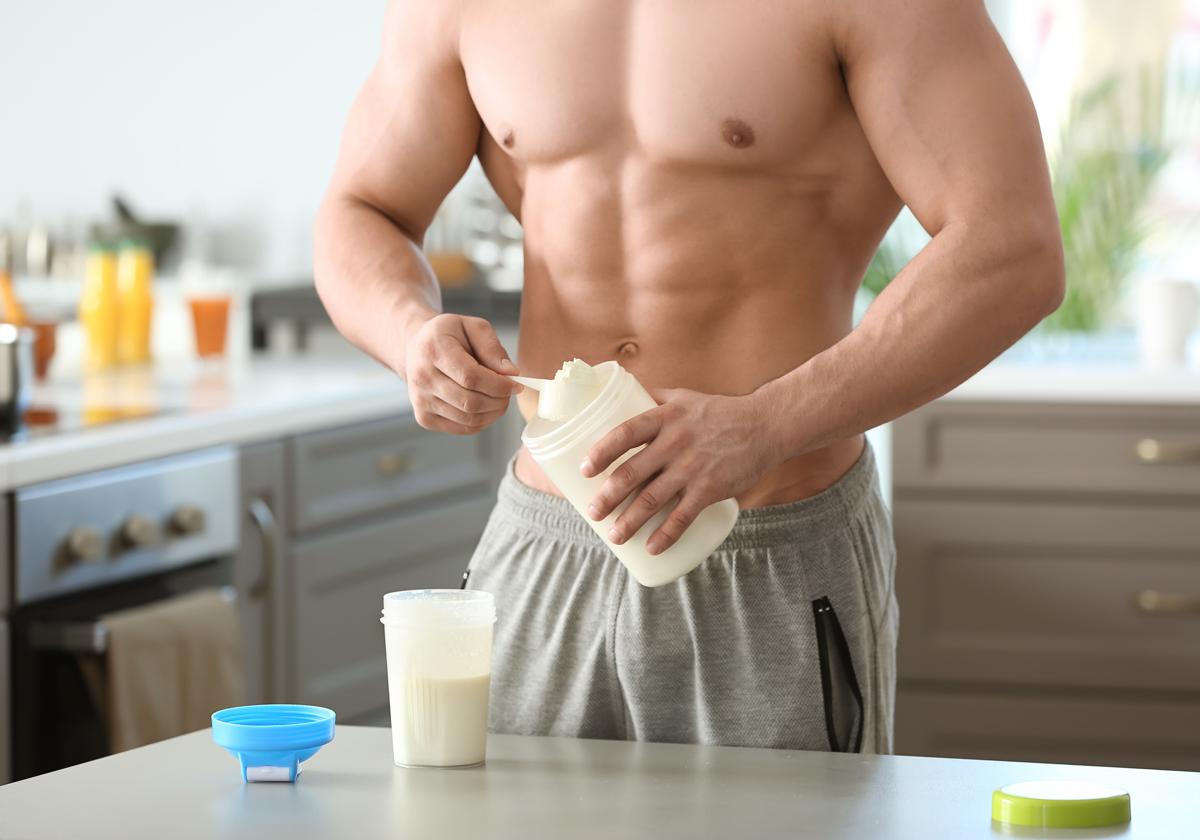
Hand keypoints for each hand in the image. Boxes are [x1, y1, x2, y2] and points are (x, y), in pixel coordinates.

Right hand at [403, 313, 519, 434]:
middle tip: (510, 392)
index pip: (471, 377)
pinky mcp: (424, 418)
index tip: (516, 385)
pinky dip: (482, 421)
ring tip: (499, 398)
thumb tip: (511, 373)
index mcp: (433, 350)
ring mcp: (420, 401)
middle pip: (470, 402)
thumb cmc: (448, 335)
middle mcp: (422, 378)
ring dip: (493, 412)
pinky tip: (486, 407)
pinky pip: (463, 428)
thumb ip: (492, 347)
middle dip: (499, 400)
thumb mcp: (473, 327)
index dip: (499, 385)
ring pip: (469, 419)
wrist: (417, 348)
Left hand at [581, 387, 781, 553]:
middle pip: (632, 473)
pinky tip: (651, 548)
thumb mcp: (683, 398)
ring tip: (613, 536)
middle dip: (608, 497)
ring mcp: (693, 468)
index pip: (625, 433)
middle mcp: (675, 443)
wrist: (766, 426)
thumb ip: (654, 399)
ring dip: (629, 522)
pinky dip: (665, 535)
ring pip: (652, 500)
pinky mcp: (710, 489)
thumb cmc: (719, 411)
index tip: (584, 470)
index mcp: (665, 418)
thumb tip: (620, 396)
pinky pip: (683, 517)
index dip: (601, 452)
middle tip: (593, 513)